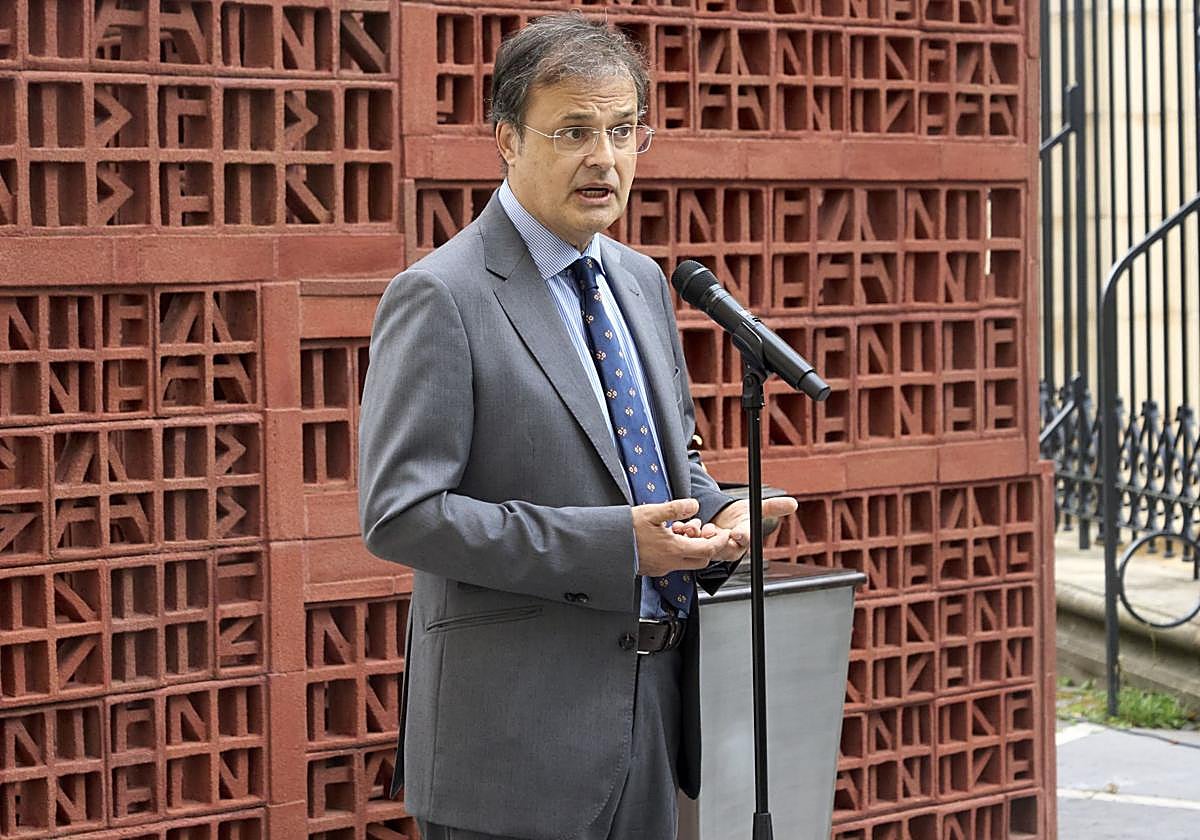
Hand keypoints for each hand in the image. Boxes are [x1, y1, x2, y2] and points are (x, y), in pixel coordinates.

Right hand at [633, 498, 732, 577]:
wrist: (605, 547)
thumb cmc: (625, 530)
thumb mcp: (652, 512)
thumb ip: (675, 508)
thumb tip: (694, 505)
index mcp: (673, 549)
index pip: (707, 550)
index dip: (718, 541)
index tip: (721, 532)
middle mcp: (670, 563)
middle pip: (701, 560)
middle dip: (706, 545)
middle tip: (702, 529)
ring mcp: (661, 568)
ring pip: (687, 561)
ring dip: (690, 547)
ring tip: (681, 528)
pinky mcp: (653, 569)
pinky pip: (673, 562)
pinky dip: (678, 551)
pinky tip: (668, 537)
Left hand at [671, 496, 798, 563]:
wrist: (720, 519)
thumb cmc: (738, 518)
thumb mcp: (754, 510)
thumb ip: (772, 507)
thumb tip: (793, 503)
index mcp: (741, 540)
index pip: (744, 542)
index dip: (741, 537)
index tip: (738, 532)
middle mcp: (725, 547)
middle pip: (721, 548)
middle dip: (715, 539)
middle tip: (711, 529)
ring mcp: (708, 546)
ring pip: (701, 546)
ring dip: (696, 536)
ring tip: (694, 526)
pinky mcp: (694, 543)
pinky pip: (686, 541)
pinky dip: (682, 532)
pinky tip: (680, 524)